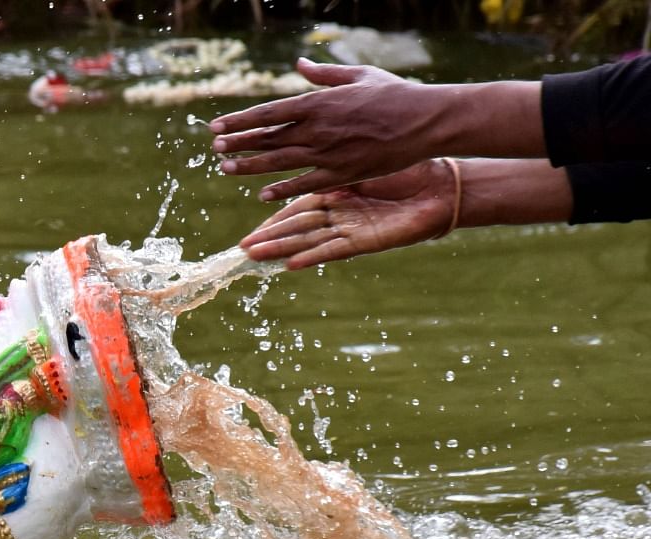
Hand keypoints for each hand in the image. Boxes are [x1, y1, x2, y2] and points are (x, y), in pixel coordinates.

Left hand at [210, 59, 442, 200]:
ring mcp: (327, 153)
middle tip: (214, 147)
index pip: (268, 113)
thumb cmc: (394, 94)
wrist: (425, 120)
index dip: (239, 120)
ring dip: (250, 165)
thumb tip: (300, 64)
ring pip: (279, 161)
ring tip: (226, 167)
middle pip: (267, 138)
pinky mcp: (342, 174)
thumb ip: (324, 74)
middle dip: (238, 142)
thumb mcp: (357, 76)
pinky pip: (305, 183)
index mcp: (318, 102)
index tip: (217, 125)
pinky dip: (283, 188)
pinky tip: (263, 193)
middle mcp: (317, 129)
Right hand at [239, 159, 457, 269]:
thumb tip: (316, 127)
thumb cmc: (411, 167)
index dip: (272, 209)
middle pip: (296, 226)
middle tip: (240, 243)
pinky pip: (335, 250)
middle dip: (267, 234)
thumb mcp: (368, 153)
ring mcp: (351, 229)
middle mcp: (340, 214)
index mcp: (337, 192)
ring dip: (280, 249)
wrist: (444, 185)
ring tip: (253, 256)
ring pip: (308, 240)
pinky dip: (313, 257)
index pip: (296, 201)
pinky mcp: (367, 240)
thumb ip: (339, 145)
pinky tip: (291, 265)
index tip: (253, 220)